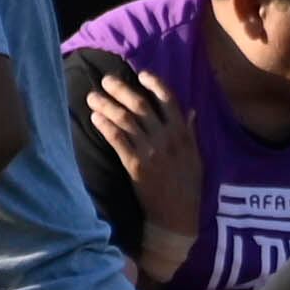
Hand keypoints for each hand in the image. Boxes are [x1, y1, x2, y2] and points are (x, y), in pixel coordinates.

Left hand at [88, 69, 204, 241]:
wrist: (177, 215)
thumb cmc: (188, 186)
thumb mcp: (197, 156)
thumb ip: (191, 132)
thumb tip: (191, 110)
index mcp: (182, 133)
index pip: (168, 99)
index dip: (154, 84)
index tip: (140, 74)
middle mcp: (165, 138)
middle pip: (140, 105)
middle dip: (120, 89)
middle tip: (105, 80)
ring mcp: (149, 151)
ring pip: (125, 120)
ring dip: (106, 105)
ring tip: (92, 96)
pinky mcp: (134, 165)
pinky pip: (117, 140)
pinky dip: (105, 127)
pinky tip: (95, 118)